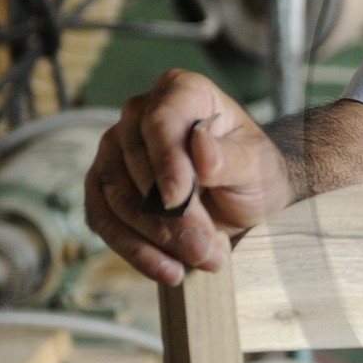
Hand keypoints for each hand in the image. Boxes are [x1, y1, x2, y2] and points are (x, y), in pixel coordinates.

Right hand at [85, 70, 292, 286]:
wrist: (244, 198)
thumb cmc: (253, 171)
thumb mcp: (258, 166)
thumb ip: (232, 158)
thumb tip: (200, 149)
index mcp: (182, 92)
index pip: (160, 122)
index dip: (166, 162)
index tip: (179, 199)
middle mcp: (139, 114)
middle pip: (135, 164)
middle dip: (169, 216)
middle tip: (206, 250)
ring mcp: (115, 150)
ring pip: (115, 195)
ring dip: (154, 238)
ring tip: (198, 261)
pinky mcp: (104, 186)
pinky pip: (104, 219)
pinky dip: (133, 249)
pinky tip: (167, 270)